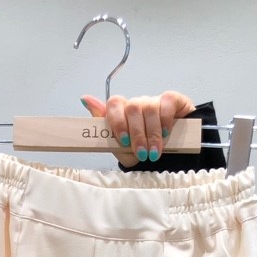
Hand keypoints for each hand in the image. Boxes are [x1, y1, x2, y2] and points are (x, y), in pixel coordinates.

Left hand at [81, 91, 195, 165]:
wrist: (169, 157)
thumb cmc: (142, 152)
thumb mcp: (122, 150)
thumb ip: (105, 130)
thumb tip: (84, 99)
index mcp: (123, 113)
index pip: (114, 103)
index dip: (118, 121)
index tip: (124, 141)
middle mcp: (138, 104)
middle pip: (132, 108)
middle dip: (137, 134)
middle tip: (142, 154)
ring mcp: (154, 101)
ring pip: (149, 108)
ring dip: (152, 134)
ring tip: (154, 152)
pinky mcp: (172, 100)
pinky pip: (166, 103)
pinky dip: (165, 121)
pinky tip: (166, 134)